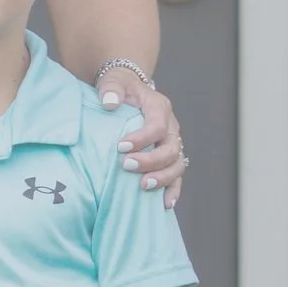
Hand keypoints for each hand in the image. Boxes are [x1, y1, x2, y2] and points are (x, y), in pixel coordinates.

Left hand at [97, 63, 184, 206]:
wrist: (128, 92)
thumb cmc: (120, 88)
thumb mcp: (114, 82)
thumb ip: (111, 89)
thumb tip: (110, 103)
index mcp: (159, 107)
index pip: (158, 125)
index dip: (142, 138)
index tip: (120, 147)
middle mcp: (171, 126)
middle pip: (170, 148)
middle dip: (150, 160)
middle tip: (126, 166)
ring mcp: (172, 143)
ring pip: (177, 164)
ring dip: (162, 178)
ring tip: (142, 187)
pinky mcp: (169, 158)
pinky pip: (177, 176)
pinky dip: (172, 190)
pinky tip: (164, 205)